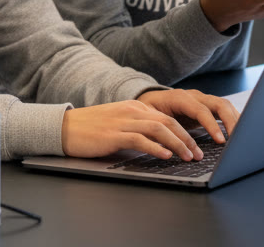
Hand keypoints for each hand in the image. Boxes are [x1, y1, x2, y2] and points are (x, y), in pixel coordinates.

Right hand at [61, 100, 199, 160]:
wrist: (65, 128)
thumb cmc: (91, 129)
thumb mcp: (118, 123)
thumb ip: (138, 128)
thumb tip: (160, 143)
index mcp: (134, 107)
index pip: (167, 117)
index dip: (185, 132)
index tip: (196, 146)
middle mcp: (131, 111)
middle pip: (167, 121)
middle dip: (187, 139)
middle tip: (198, 154)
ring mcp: (122, 121)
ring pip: (158, 129)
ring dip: (177, 143)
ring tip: (188, 156)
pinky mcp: (113, 134)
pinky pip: (140, 139)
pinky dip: (156, 147)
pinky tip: (165, 156)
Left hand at [136, 89, 239, 142]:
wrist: (150, 100)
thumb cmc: (149, 111)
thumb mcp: (150, 120)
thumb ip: (161, 131)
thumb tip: (169, 147)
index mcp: (180, 98)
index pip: (200, 110)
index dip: (212, 125)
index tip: (220, 141)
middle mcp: (194, 96)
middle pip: (218, 104)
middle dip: (230, 121)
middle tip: (237, 140)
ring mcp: (203, 100)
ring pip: (224, 105)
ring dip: (235, 120)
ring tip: (242, 138)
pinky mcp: (208, 107)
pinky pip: (224, 110)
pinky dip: (234, 120)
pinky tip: (239, 132)